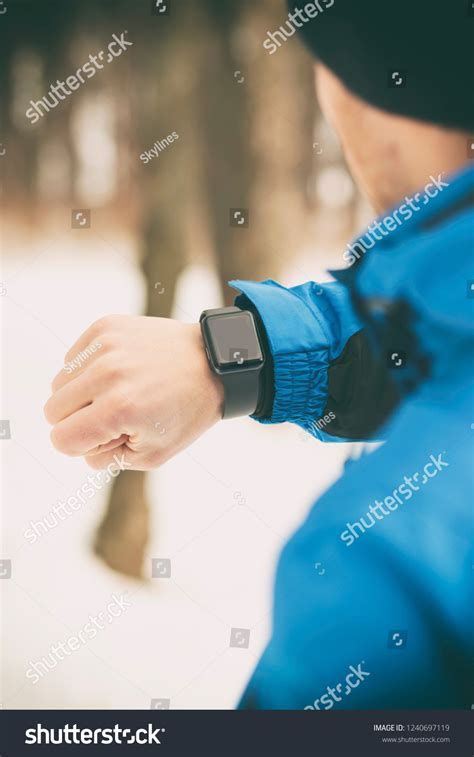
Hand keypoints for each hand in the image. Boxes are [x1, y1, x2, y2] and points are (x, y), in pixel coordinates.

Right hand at [44, 315, 223, 469]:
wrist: (212, 363)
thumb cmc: (186, 412)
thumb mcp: (153, 454)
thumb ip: (105, 458)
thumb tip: (77, 445)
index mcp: (119, 409)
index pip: (61, 439)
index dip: (80, 446)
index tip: (108, 437)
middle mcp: (108, 373)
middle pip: (53, 410)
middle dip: (77, 420)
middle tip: (114, 416)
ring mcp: (106, 346)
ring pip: (59, 383)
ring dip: (81, 394)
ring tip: (118, 392)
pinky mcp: (106, 326)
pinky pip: (73, 358)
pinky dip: (88, 369)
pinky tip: (119, 371)